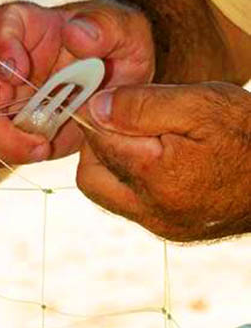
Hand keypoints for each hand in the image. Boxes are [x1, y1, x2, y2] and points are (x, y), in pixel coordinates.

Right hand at [0, 0, 153, 166]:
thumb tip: (76, 34)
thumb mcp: (125, 29)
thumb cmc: (117, 47)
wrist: (121, 87)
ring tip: (37, 144)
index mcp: (26, 25)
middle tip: (1, 101)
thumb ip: (105, 25)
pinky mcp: (5, 130)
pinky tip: (39, 151)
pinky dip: (0, 154)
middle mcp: (1, 58)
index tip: (18, 68)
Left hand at [77, 82, 250, 241]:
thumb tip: (95, 108)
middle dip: (98, 145)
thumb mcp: (200, 103)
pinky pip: (133, 204)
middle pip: (91, 178)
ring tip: (146, 136)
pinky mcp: (174, 231)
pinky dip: (135, 179)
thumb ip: (142, 105)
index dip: (100, 114)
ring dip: (114, 162)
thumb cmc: (248, 133)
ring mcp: (164, 226)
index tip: (114, 96)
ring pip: (109, 193)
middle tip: (126, 118)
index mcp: (157, 178)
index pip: (98, 142)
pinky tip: (161, 155)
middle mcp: (154, 212)